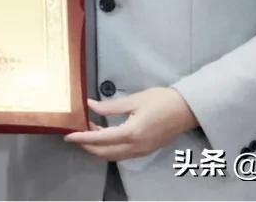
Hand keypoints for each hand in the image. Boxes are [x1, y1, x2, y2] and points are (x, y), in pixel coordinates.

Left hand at [64, 88, 198, 160]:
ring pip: (113, 155)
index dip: (82, 138)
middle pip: (105, 153)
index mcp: (132, 133)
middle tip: (75, 133)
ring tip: (88, 131)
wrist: (187, 110)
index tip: (68, 135)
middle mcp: (136, 147)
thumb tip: (90, 105)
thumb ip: (110, 106)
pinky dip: (110, 147)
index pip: (100, 139)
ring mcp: (142, 151)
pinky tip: (105, 134)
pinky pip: (123, 154)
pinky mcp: (146, 150)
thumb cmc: (162, 100)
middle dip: (87, 146)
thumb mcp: (134, 100)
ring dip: (98, 147)